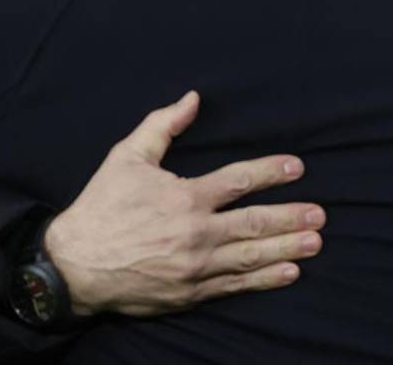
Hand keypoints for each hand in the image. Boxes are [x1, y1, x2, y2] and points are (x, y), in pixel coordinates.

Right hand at [44, 91, 324, 316]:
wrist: (72, 267)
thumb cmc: (101, 207)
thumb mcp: (126, 157)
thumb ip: (163, 125)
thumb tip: (193, 98)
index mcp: (183, 198)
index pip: (238, 181)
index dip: (270, 172)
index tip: (296, 167)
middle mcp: (194, 234)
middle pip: (253, 223)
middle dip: (290, 217)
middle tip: (320, 214)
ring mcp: (194, 267)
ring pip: (250, 257)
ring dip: (286, 248)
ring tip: (315, 242)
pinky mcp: (189, 293)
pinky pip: (234, 286)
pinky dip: (263, 281)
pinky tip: (288, 273)